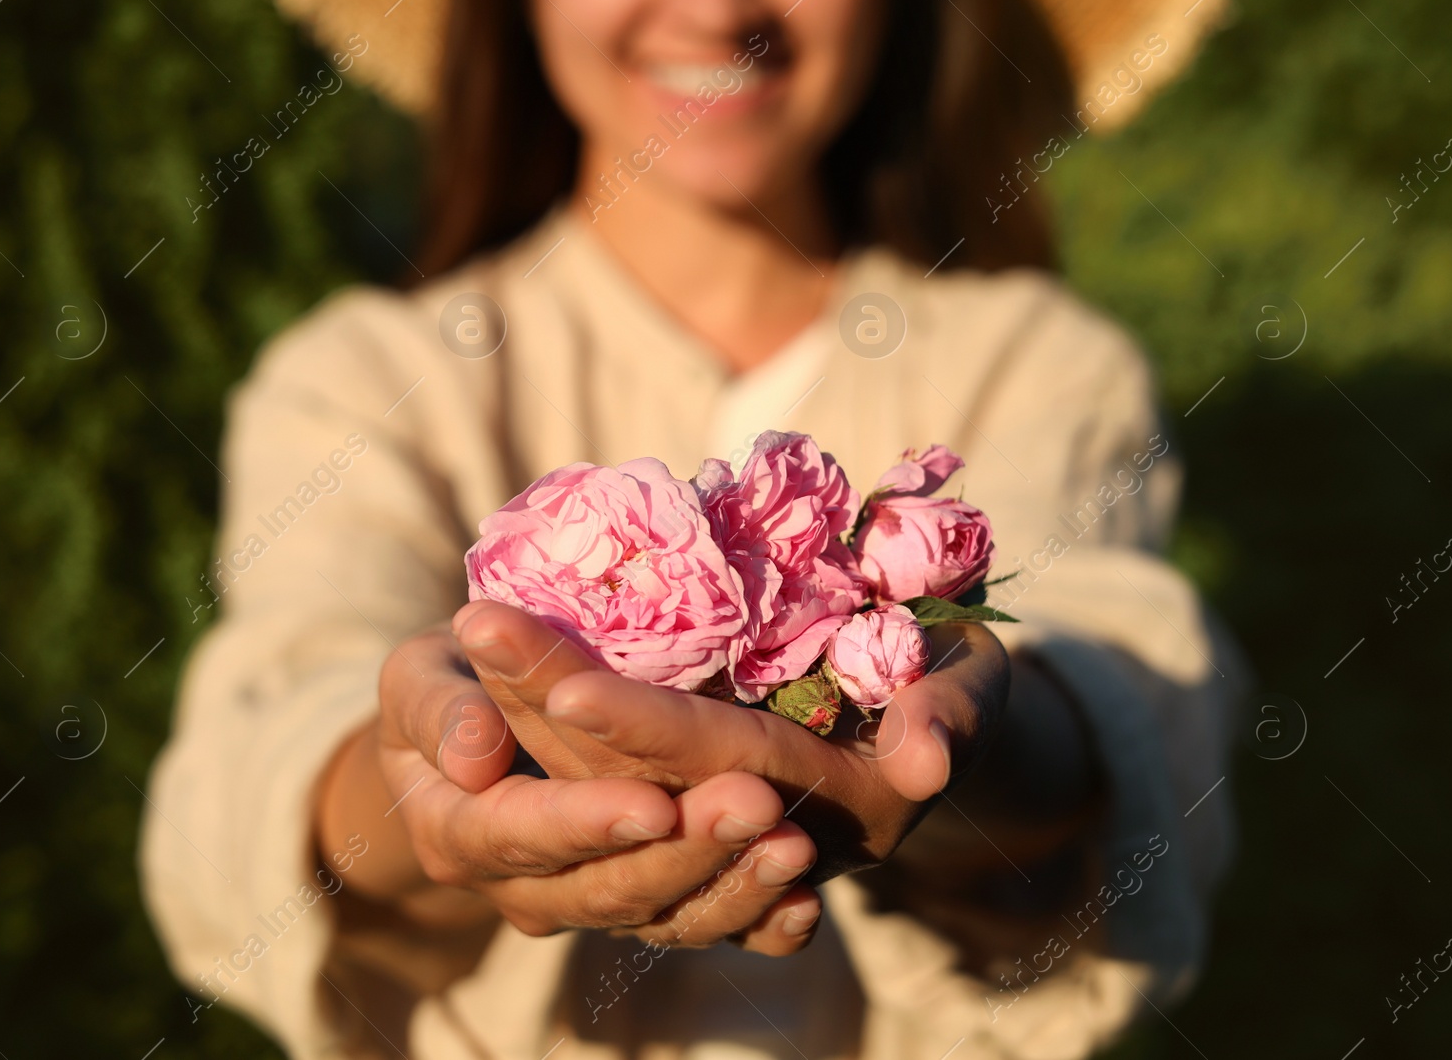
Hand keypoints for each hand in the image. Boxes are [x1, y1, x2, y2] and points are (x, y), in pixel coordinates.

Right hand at [316, 626, 824, 953]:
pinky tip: (805, 907)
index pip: (523, 837)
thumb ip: (437, 711)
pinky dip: (758, 928)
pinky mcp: (650, 907)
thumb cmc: (452, 687)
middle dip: (686, 850)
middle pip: (609, 887)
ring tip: (795, 845)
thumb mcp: (420, 679)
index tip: (650, 801)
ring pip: (665, 917)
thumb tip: (472, 759)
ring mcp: (593, 906)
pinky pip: (705, 932)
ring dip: (735, 889)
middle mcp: (528, 890)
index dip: (587, 823)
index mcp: (460, 834)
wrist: (476, 737)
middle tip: (756, 802)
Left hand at [452, 601, 1011, 880]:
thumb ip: (957, 720)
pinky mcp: (690, 803)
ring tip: (473, 632)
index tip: (564, 685)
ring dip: (531, 712)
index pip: (720, 763)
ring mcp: (714, 822)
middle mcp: (760, 830)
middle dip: (548, 700)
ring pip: (603, 775)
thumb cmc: (967, 690)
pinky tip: (488, 688)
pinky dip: (548, 731)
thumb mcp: (978, 691)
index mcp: (834, 809)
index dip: (644, 728)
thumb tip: (927, 765)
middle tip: (477, 622)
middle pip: (634, 771)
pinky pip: (606, 778)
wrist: (945, 726)